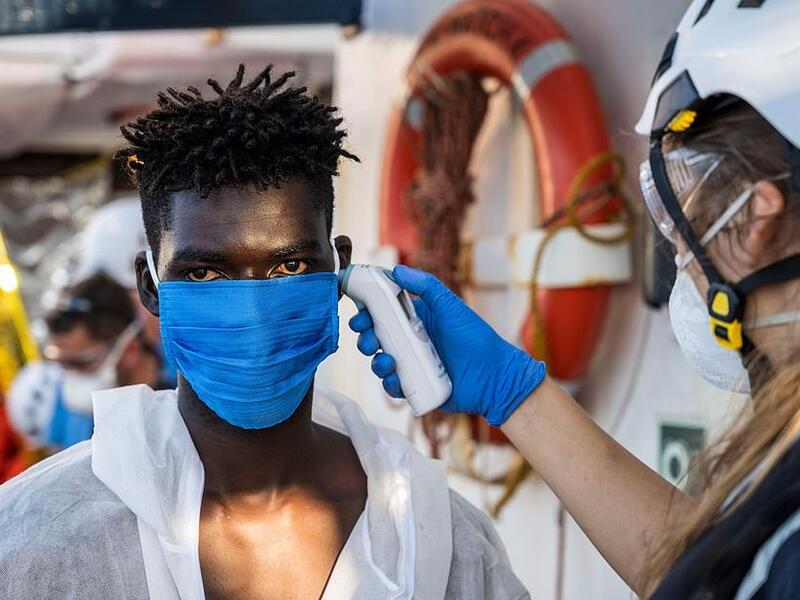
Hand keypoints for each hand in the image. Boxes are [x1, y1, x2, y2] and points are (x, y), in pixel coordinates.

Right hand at [348, 265, 545, 425]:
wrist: (494, 375)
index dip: (366, 313)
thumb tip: (397, 270)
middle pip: (376, 338)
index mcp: (414, 320)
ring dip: (376, 361)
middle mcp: (409, 341)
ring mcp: (411, 365)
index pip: (382, 314)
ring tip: (387, 360)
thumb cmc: (475, 337)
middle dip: (365, 337)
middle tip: (368, 337)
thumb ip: (426, 286)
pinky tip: (396, 379)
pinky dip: (390, 383)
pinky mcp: (415, 386)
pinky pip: (393, 386)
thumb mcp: (450, 306)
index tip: (358, 313)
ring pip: (380, 362)